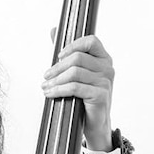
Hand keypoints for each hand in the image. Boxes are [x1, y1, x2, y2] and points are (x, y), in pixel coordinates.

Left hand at [42, 33, 114, 151]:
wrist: (95, 124)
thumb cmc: (85, 97)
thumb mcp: (77, 73)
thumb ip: (67, 52)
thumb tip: (54, 30)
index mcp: (104, 59)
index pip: (91, 41)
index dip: (73, 45)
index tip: (59, 55)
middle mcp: (107, 68)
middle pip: (78, 58)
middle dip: (57, 67)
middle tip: (46, 76)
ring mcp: (105, 82)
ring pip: (74, 73)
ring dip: (55, 80)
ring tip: (46, 87)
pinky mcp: (101, 95)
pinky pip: (75, 88)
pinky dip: (59, 90)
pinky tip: (50, 94)